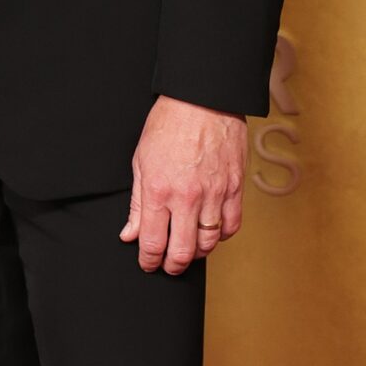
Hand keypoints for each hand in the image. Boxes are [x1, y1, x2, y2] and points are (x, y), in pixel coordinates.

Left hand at [120, 96, 246, 275]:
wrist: (202, 99)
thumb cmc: (168, 125)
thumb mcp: (141, 162)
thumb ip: (138, 204)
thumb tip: (130, 234)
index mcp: (160, 191)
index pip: (153, 243)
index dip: (149, 261)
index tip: (147, 264)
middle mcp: (188, 197)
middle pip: (183, 252)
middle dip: (172, 266)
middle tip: (167, 266)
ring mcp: (215, 194)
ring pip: (209, 243)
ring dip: (197, 254)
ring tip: (188, 250)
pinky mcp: (236, 187)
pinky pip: (232, 225)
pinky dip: (221, 235)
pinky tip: (211, 232)